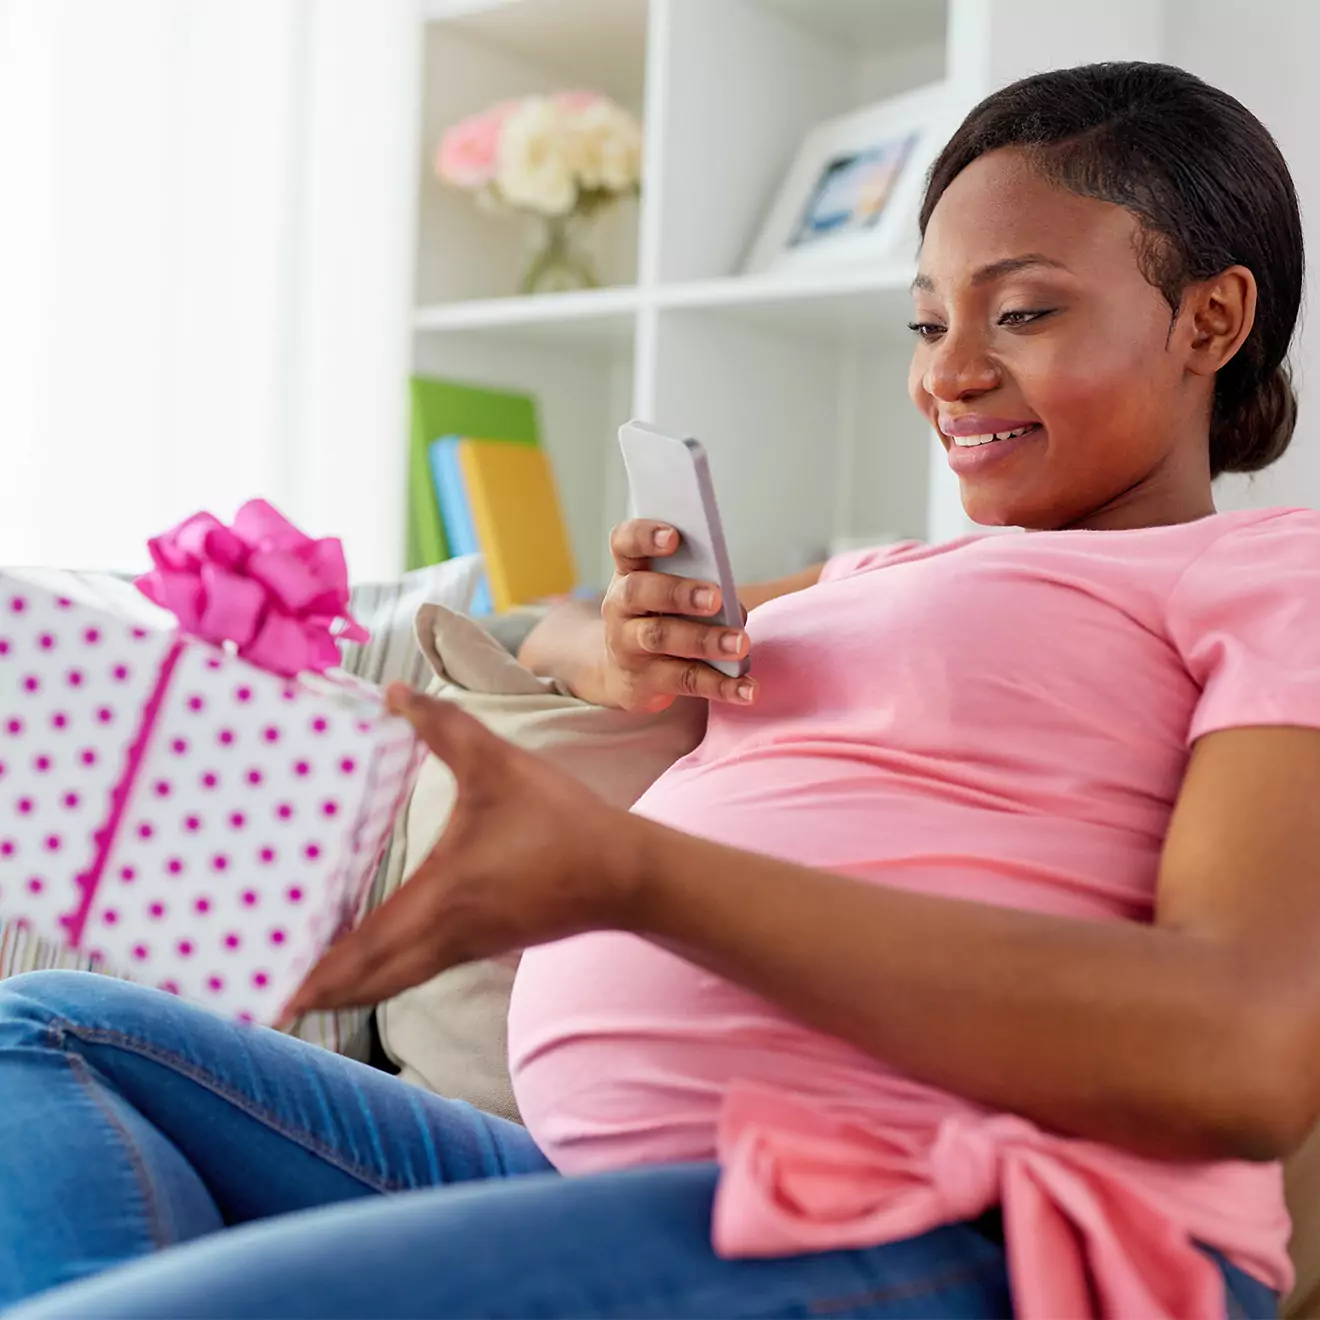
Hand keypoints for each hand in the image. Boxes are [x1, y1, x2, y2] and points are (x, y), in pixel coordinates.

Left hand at [278, 684, 645, 1019]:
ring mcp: (467, 945)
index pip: (363, 952)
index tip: (275, 998)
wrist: (625, 873)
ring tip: (309, 986)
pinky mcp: (484, 942)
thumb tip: (393, 691)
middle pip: (369, 981)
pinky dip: (384, 973)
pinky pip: (417, 968)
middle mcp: (446, 934)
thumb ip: (443, 726)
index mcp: (440, 898)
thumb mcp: (498, 764)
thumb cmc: (562, 822)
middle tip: (272, 999)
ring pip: (394, 980)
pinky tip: (373, 956)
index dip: (317, 978)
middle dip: (320, 992)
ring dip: (351, 986)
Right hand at [600, 519, 755, 712]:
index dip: (644, 536)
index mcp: (630, 572)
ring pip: (661, 637)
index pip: (625, 543)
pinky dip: (720, 686)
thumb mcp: (673, 596)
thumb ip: (701, 589)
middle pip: (639, 591)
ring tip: (740, 644)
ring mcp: (627, 645)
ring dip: (705, 640)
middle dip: (678, 592)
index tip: (673, 537)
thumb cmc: (662, 619)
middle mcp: (620, 606)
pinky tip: (747, 689)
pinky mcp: (643, 681)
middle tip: (716, 597)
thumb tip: (733, 611)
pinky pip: (684, 681)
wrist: (625, 673)